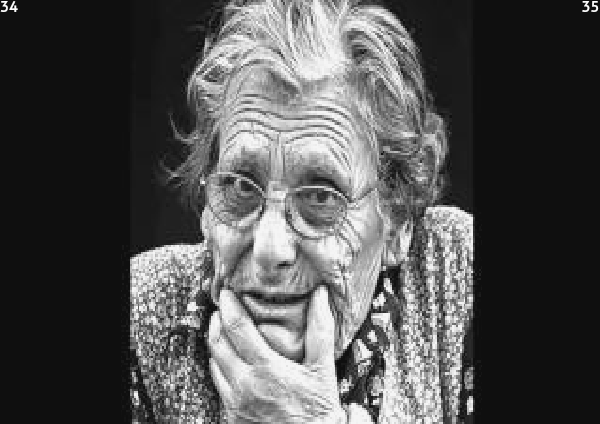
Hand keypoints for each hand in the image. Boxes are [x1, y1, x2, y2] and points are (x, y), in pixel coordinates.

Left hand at [208, 285, 345, 423]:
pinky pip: (218, 384)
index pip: (237, 328)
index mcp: (265, 368)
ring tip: (222, 327)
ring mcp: (234, 402)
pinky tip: (228, 359)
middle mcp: (244, 384)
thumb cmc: (317, 410)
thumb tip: (319, 294)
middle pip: (217, 343)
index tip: (226, 292)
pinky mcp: (231, 415)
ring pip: (213, 363)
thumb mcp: (323, 369)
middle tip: (222, 306)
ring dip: (215, 342)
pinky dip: (219, 365)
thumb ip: (320, 330)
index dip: (228, 306)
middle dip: (217, 320)